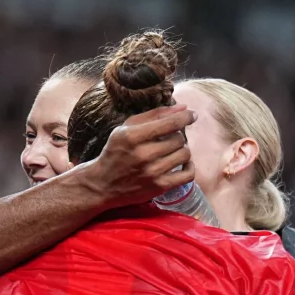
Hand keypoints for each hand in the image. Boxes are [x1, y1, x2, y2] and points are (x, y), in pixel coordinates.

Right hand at [82, 104, 196, 207]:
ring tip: (172, 151)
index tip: (192, 114)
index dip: (185, 117)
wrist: (102, 184)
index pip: (169, 123)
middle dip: (177, 136)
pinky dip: (189, 167)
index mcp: (132, 136)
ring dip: (182, 150)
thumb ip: (153, 115)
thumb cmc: (116, 152)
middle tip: (168, 139)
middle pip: (178, 139)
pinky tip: (182, 164)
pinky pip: (188, 175)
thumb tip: (183, 107)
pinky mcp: (159, 187)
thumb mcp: (126, 128)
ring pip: (184, 154)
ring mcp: (152, 172)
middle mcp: (142, 154)